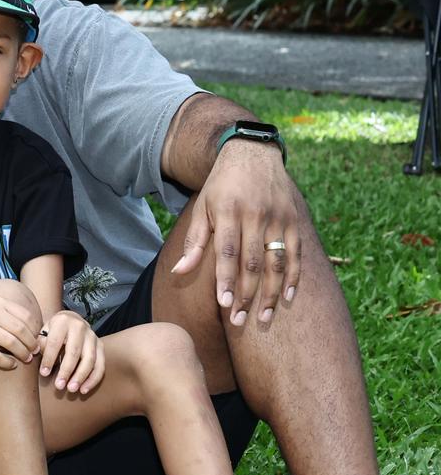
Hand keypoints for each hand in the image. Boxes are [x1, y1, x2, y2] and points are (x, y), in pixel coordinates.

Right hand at [0, 294, 42, 369]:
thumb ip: (9, 314)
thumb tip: (34, 330)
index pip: (26, 316)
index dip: (35, 330)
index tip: (38, 339)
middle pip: (21, 330)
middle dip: (31, 344)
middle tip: (35, 351)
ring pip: (11, 343)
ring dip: (22, 353)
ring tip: (26, 359)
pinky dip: (7, 362)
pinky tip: (12, 364)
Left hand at [38, 310, 103, 393]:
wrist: (72, 320)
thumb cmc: (53, 331)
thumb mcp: (44, 331)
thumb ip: (40, 343)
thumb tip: (34, 356)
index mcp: (62, 321)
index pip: (55, 342)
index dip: (49, 359)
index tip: (43, 373)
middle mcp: (80, 327)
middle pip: (74, 352)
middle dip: (66, 371)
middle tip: (59, 386)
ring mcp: (92, 336)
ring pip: (90, 359)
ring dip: (81, 377)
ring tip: (71, 389)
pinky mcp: (100, 346)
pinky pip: (100, 365)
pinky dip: (93, 379)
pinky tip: (84, 389)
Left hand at [171, 139, 301, 325]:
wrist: (252, 153)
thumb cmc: (221, 186)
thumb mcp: (202, 208)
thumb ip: (194, 242)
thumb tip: (179, 272)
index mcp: (229, 212)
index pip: (228, 253)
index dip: (227, 280)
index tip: (225, 305)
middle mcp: (255, 216)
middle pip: (252, 263)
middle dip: (246, 294)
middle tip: (239, 321)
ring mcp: (278, 218)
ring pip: (276, 262)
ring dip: (270, 293)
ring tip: (262, 317)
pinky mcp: (294, 220)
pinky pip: (295, 253)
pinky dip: (293, 276)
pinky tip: (287, 297)